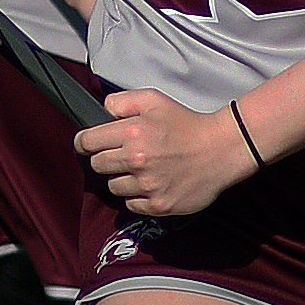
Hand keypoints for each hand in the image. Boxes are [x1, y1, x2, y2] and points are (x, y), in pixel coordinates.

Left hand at [74, 88, 255, 216]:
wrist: (219, 150)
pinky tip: (151, 183)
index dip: (84, 142)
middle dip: (105, 158)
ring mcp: (147, 185)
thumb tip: (103, 111)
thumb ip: (122, 101)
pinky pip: (131, 204)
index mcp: (131, 133)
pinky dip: (137, 195)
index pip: (87, 142)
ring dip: (121, 178)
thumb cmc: (186, 123)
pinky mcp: (158, 205)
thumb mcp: (153, 99)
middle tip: (121, 154)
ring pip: (113, 187)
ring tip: (141, 168)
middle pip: (97, 165)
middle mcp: (136, 160)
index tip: (86, 144)